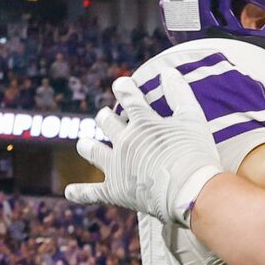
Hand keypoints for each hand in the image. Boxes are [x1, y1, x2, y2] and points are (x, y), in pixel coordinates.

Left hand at [66, 71, 222, 222]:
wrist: (191, 191)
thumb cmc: (195, 154)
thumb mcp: (193, 118)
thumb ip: (180, 93)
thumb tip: (168, 72)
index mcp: (142, 122)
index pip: (128, 96)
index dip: (124, 88)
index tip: (121, 84)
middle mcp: (125, 141)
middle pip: (106, 122)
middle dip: (105, 117)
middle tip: (106, 116)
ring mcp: (117, 166)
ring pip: (92, 151)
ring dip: (88, 146)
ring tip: (85, 144)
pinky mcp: (115, 191)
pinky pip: (92, 192)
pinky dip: (80, 192)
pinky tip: (69, 192)